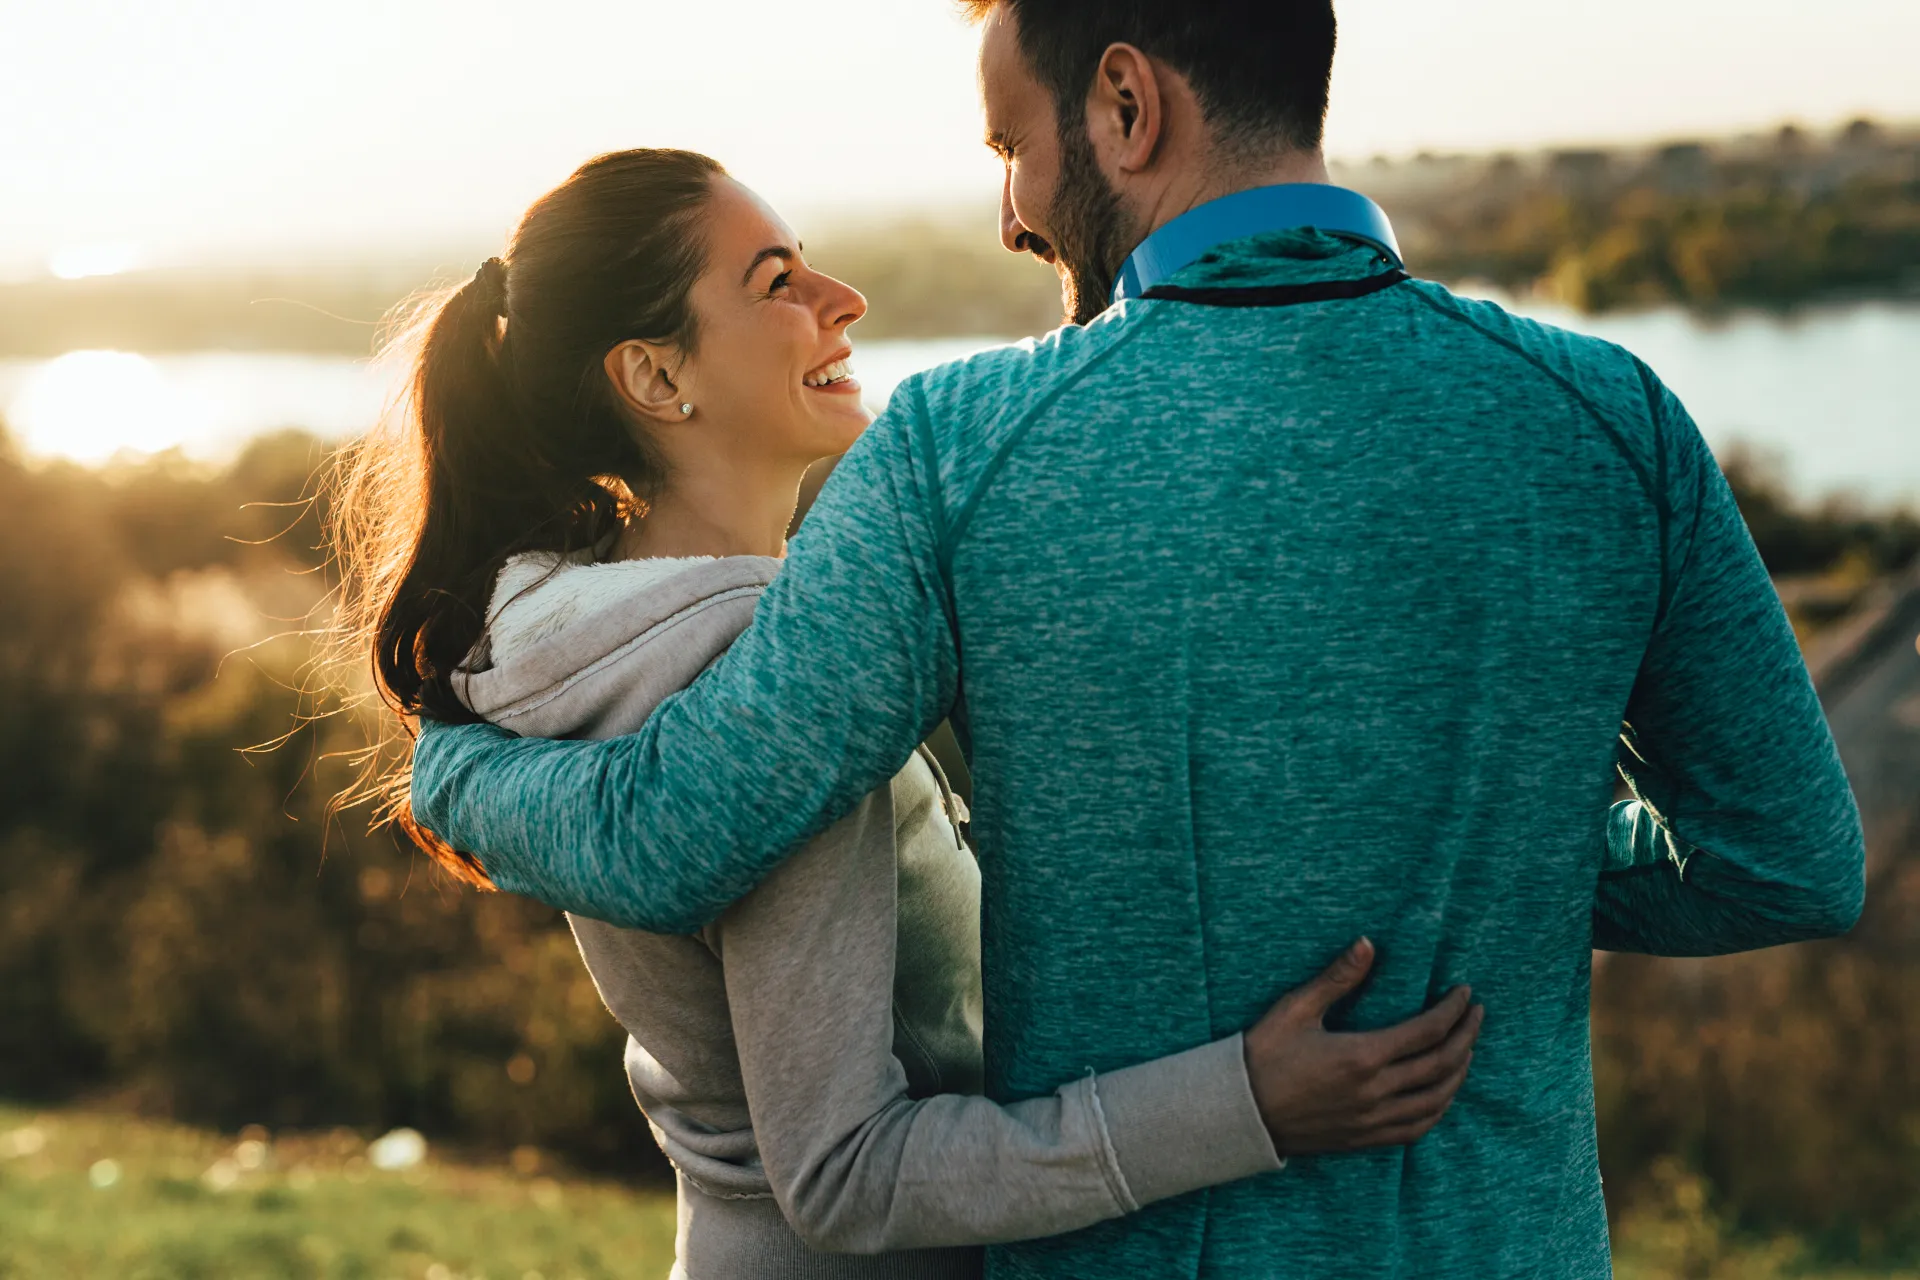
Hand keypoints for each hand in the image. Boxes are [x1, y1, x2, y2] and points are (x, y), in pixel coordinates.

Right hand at [1242, 938, 1482, 1156]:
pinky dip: (1439, 1108)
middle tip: (1476, 1015)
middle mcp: (1375, 1091)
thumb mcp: (1295, 1010)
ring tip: (1466, 1049)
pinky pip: (1418, 1128)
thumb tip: (1367, 944)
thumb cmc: (1263, 1056)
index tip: (1464, 992)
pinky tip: (1443, 1093)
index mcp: (1362, 1055)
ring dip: (1459, 1072)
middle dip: (1467, 1036)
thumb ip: (1336, 978)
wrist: (1239, 1112)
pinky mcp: (1366, 1138)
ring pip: (1437, 1099)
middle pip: (1442, 1064)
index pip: (1428, 1031)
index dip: (1452, 1010)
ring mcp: (1373, 1120)